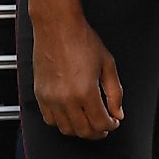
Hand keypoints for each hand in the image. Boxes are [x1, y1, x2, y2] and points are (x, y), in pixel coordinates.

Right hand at [30, 17, 123, 139]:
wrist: (57, 26)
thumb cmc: (82, 40)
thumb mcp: (108, 65)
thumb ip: (115, 93)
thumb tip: (118, 113)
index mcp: (85, 91)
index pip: (100, 123)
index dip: (110, 126)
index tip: (114, 122)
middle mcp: (66, 98)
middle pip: (84, 131)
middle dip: (98, 132)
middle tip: (104, 126)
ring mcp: (50, 98)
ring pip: (66, 129)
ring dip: (80, 130)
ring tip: (89, 122)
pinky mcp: (40, 94)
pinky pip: (50, 120)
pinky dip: (62, 123)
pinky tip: (71, 115)